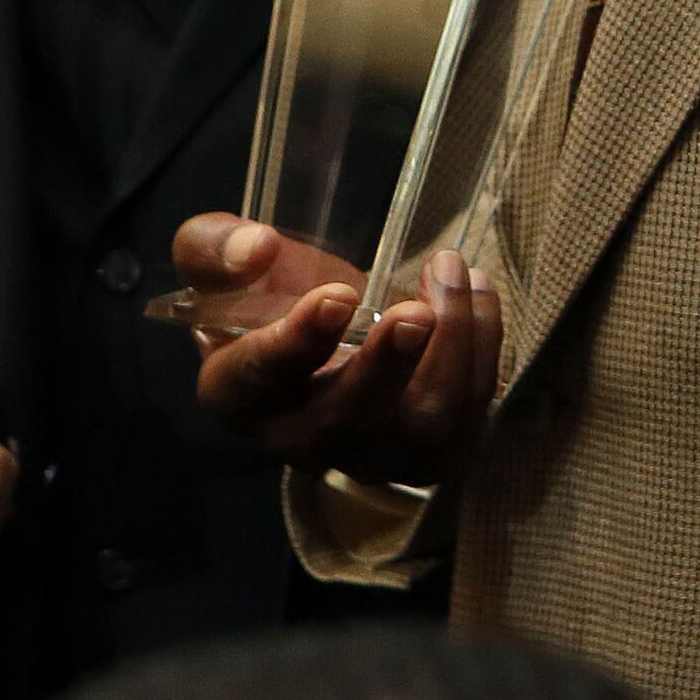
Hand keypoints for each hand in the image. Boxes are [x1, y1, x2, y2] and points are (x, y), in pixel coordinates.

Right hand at [174, 215, 499, 490]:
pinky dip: (485, 350)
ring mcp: (373, 453)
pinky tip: (477, 292)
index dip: (297, 343)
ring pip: (422, 429)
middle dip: (386, 365)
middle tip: (415, 311)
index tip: (338, 296)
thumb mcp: (218, 259)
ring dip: (452, 347)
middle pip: (346, 423)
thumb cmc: (266, 296)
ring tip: (453, 273)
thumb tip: (257, 247)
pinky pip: (469, 417)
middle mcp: (301, 438)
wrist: (325, 331)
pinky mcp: (431, 451)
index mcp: (238, 392)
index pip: (259, 380)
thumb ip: (214, 246)